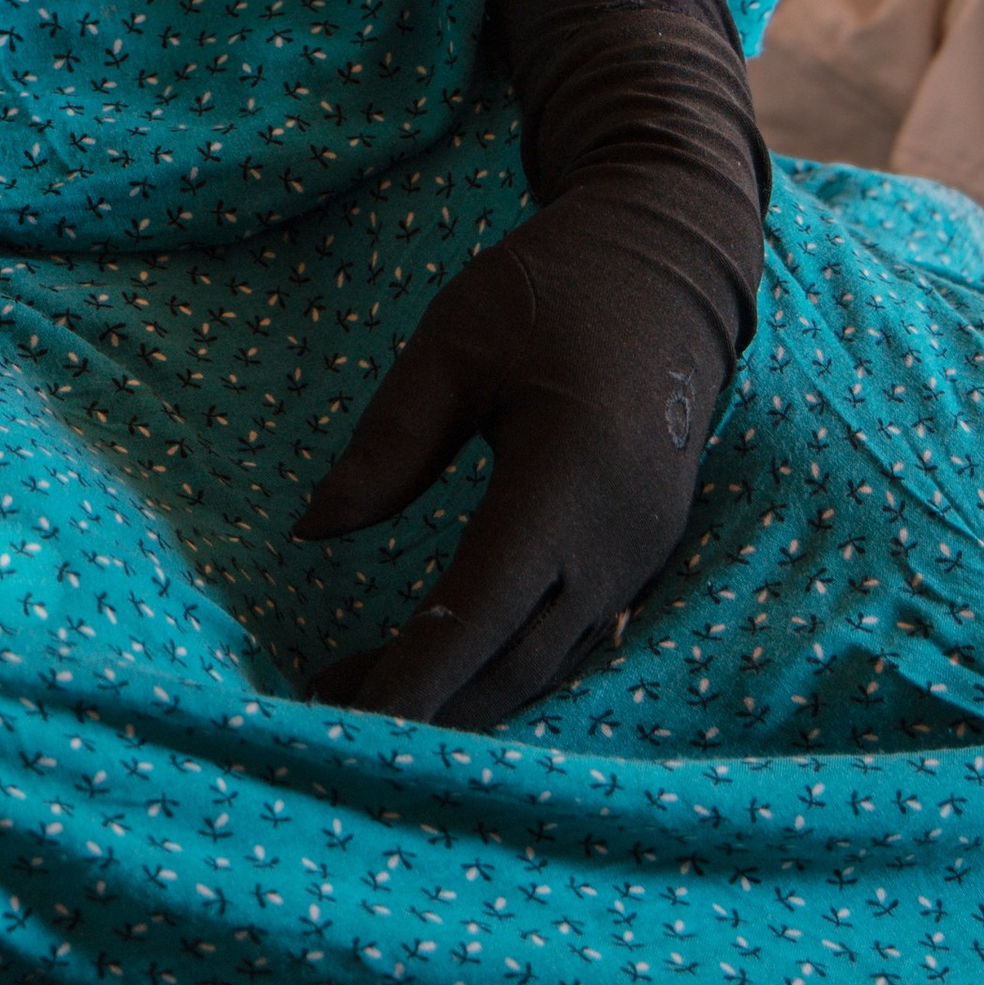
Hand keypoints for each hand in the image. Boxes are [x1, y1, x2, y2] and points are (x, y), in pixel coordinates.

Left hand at [292, 185, 726, 727]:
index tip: (345, 720)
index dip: (413, 675)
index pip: (480, 610)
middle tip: (330, 716)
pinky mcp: (646, 551)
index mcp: (569, 481)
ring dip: (466, 691)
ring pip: (549, 660)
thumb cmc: (554, 290)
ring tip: (368, 699)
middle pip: (516, 661)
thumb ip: (389, 442)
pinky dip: (510, 663)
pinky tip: (451, 669)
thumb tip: (313, 529)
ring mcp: (643, 552)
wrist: (670, 264)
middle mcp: (619, 537)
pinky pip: (576, 635)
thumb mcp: (454, 344)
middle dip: (428, 703)